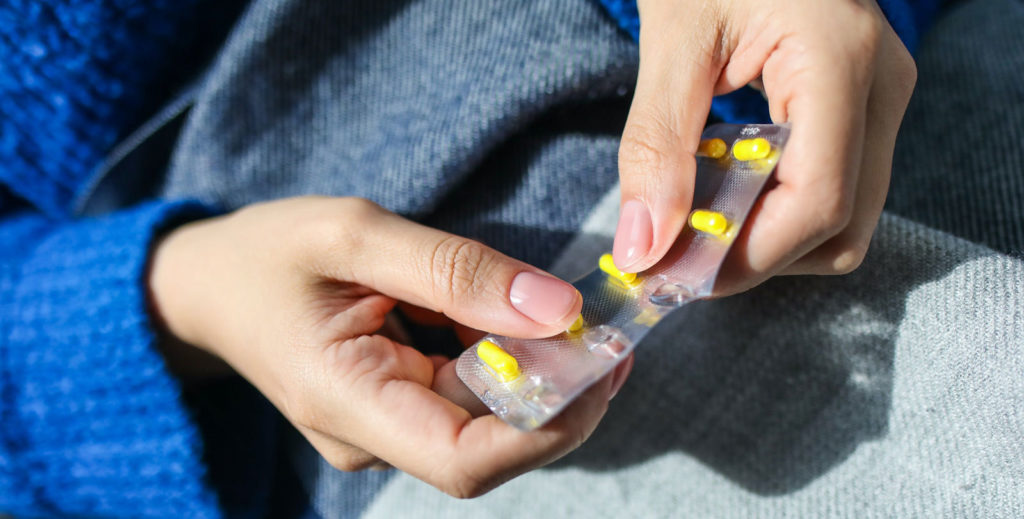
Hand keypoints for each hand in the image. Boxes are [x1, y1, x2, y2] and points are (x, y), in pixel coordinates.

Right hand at [148, 196, 631, 496]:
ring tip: (564, 310)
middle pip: (493, 445)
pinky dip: (507, 358)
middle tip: (606, 324)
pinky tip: (514, 314)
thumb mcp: (353, 234)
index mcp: (347, 403)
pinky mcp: (398, 409)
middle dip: (561, 391)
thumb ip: (454, 270)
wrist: (209, 286)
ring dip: (539, 371)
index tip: (601, 362)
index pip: (466, 461)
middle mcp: (372, 438)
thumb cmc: (267, 255)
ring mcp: (386, 430)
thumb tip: (558, 310)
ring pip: (490, 422)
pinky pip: (470, 398)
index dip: (550, 426)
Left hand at [613, 0, 916, 293]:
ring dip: (765, 239)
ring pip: (844, 219)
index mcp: (841, 60)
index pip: (818, 202)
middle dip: (755, 257)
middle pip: (841, 227)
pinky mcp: (863, 107)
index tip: (674, 274)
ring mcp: (881, 98)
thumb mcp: (672, 40)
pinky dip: (774, 208)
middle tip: (676, 254)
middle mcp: (882, 86)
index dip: (745, 257)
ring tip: (694, 216)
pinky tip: (721, 185)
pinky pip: (834, 187)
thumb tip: (644, 248)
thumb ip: (655, 147)